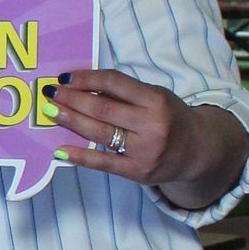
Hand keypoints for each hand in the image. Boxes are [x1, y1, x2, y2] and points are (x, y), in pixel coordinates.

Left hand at [52, 70, 246, 209]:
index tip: (66, 77)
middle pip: (103, 108)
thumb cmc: (170, 118)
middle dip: (72, 99)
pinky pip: (103, 163)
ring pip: (100, 133)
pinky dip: (80, 157)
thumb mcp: (156, 97)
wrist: (198, 152)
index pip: (115, 83)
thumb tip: (83, 86)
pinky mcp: (137, 172)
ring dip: (71, 120)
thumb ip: (125, 93)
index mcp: (156, 100)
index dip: (87, 78)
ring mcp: (144, 150)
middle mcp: (151, 125)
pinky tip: (60, 150)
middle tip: (49, 93)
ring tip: (50, 111)